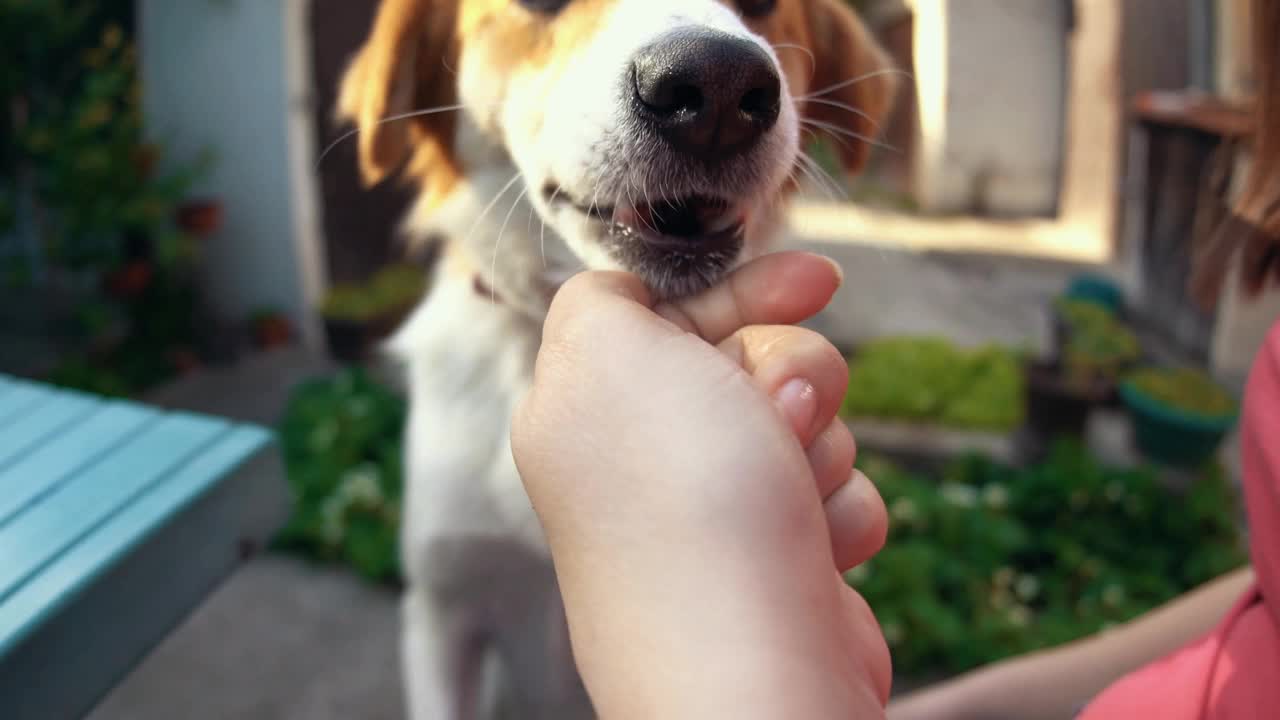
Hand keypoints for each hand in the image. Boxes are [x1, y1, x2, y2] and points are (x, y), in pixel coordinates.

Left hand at [512, 252, 890, 718]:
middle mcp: (646, 458)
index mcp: (589, 404)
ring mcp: (714, 513)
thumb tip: (622, 297)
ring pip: (806, 421)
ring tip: (787, 495)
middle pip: (752, 357)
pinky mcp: (777, 560)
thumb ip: (599, 297)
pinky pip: (833, 492)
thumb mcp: (604, 348)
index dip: (747, 290)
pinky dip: (834, 510)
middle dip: (789, 372)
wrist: (750, 658)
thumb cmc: (682, 494)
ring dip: (817, 444)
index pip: (672, 311)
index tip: (814, 281)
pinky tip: (812, 549)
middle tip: (782, 413)